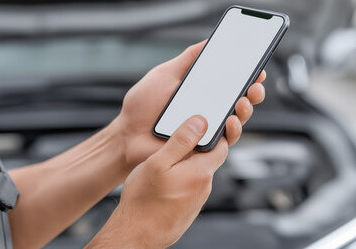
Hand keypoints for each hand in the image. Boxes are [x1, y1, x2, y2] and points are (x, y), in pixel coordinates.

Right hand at [87, 115, 225, 247]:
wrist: (136, 235)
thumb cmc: (143, 200)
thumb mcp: (158, 162)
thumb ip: (181, 141)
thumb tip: (200, 121)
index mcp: (200, 172)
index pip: (220, 145)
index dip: (212, 131)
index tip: (199, 123)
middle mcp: (204, 187)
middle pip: (209, 158)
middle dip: (197, 146)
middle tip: (177, 138)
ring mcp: (197, 200)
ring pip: (197, 173)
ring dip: (186, 163)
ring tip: (165, 159)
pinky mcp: (188, 209)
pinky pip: (190, 186)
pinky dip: (181, 178)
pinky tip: (163, 180)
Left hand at [113, 40, 265, 169]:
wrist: (126, 135)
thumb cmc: (142, 106)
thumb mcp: (165, 75)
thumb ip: (187, 60)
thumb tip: (208, 41)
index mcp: (202, 93)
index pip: (231, 83)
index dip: (248, 75)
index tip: (257, 65)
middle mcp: (209, 112)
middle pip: (241, 101)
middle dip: (254, 91)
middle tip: (256, 83)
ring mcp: (207, 131)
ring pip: (238, 121)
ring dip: (247, 108)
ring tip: (244, 99)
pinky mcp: (203, 149)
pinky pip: (225, 143)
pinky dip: (232, 130)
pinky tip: (230, 119)